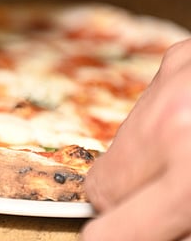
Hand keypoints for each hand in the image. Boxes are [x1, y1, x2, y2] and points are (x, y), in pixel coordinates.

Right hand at [82, 39, 190, 240]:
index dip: (109, 238)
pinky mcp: (174, 62)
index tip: (114, 235)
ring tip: (182, 160)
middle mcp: (169, 129)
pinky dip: (159, 127)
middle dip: (129, 201)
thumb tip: (154, 228)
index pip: (109, 233)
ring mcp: (169, 88)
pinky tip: (187, 126)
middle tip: (166, 200)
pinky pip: (142, 112)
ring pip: (119, 150)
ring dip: (141, 164)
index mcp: (189, 179)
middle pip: (103, 189)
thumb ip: (177, 223)